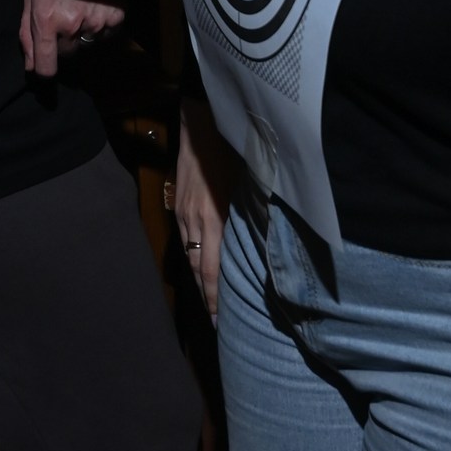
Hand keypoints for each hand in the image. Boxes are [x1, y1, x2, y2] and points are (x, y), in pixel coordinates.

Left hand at [20, 0, 126, 75]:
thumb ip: (28, 34)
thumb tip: (31, 66)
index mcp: (47, 20)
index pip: (47, 66)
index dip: (45, 70)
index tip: (45, 67)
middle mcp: (72, 25)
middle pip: (67, 53)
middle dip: (63, 41)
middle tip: (64, 17)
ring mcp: (96, 22)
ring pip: (87, 44)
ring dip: (83, 32)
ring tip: (81, 6)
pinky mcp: (116, 18)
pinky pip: (105, 35)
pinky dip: (101, 25)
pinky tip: (96, 5)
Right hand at [173, 99, 233, 322]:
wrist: (198, 124)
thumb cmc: (231, 149)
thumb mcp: (249, 180)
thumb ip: (255, 211)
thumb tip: (271, 239)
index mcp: (215, 218)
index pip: (212, 271)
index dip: (216, 299)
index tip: (222, 323)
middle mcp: (195, 222)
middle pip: (199, 271)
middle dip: (208, 300)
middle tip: (218, 327)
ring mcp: (184, 215)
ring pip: (191, 258)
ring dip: (200, 284)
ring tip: (210, 306)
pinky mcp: (179, 207)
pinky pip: (186, 242)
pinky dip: (193, 261)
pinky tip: (200, 271)